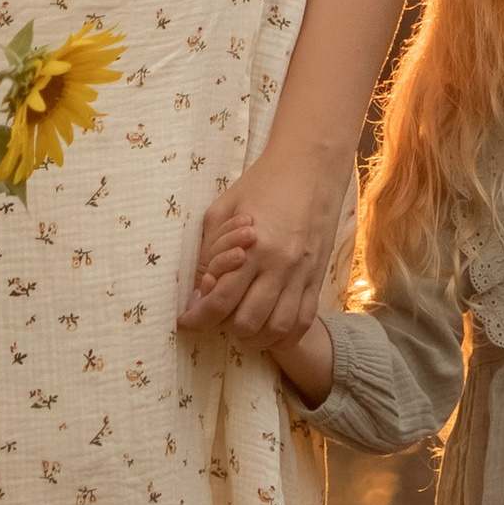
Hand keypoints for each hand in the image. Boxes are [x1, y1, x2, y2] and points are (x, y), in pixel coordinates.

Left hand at [177, 147, 341, 347]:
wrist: (310, 166)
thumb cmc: (262, 183)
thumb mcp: (223, 209)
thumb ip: (208, 251)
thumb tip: (198, 290)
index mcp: (253, 247)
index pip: (221, 300)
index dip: (199, 318)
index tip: (185, 321)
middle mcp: (279, 266)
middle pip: (248, 323)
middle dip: (223, 328)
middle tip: (213, 318)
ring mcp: (302, 275)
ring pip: (277, 330)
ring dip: (253, 338)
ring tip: (238, 327)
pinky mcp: (318, 278)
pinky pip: (303, 323)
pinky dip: (284, 336)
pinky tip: (268, 330)